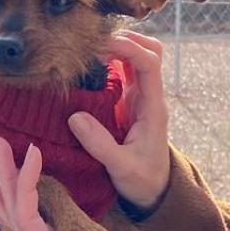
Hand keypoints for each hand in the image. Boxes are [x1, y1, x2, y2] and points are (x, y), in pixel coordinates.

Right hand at [68, 32, 171, 211]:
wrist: (154, 192)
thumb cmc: (143, 180)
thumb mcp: (121, 167)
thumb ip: (100, 144)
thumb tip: (75, 117)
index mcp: (153, 107)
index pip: (150, 64)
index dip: (128, 48)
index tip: (100, 46)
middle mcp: (148, 96)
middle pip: (150, 50)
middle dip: (125, 38)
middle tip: (94, 42)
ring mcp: (138, 97)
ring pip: (136, 57)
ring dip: (116, 47)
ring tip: (88, 48)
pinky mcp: (126, 102)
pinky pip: (121, 72)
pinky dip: (107, 61)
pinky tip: (87, 64)